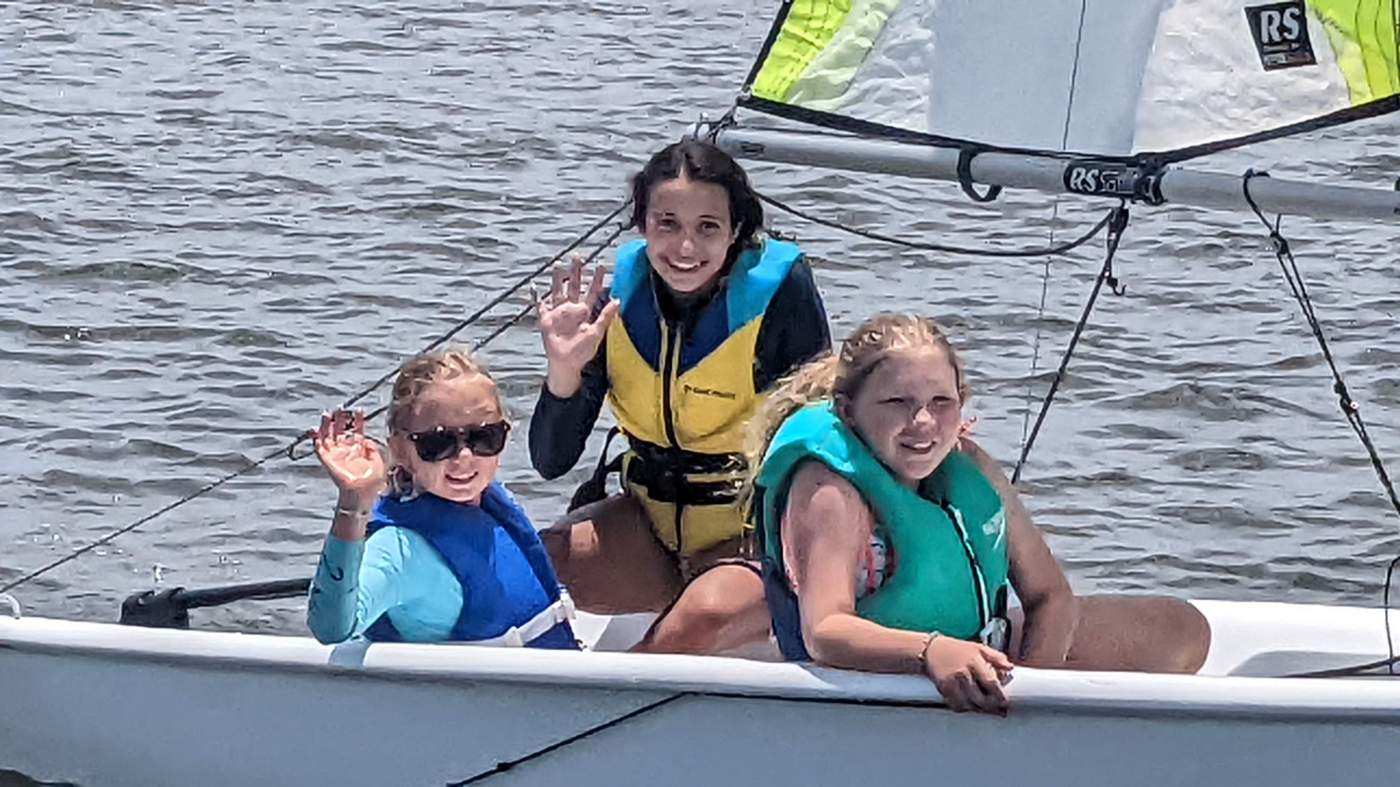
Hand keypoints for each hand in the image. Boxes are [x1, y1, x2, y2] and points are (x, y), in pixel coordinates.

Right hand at [313, 409, 385, 502]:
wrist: (361, 492)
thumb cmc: (370, 481)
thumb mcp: (377, 461)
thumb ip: (373, 448)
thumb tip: (367, 439)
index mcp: (358, 449)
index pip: (356, 431)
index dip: (358, 420)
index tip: (359, 410)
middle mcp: (346, 450)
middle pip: (341, 430)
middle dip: (340, 419)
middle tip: (340, 408)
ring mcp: (336, 454)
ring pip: (328, 436)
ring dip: (327, 425)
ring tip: (327, 414)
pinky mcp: (327, 460)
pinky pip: (319, 448)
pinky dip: (316, 439)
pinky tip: (315, 430)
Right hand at [537, 255, 618, 396]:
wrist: (566, 363)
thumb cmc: (582, 351)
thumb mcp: (597, 332)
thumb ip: (606, 316)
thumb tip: (617, 300)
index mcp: (584, 311)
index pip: (592, 292)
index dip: (596, 279)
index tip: (600, 266)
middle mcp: (571, 309)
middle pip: (573, 286)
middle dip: (575, 272)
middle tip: (578, 258)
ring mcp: (558, 312)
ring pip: (557, 290)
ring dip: (557, 279)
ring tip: (558, 265)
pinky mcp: (546, 319)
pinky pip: (540, 305)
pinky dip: (536, 296)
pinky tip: (534, 286)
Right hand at [921, 635, 1013, 714]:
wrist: (931, 650)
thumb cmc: (957, 649)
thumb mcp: (979, 648)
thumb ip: (996, 657)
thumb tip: (1010, 667)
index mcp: (974, 661)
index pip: (991, 683)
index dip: (999, 695)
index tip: (1005, 701)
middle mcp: (962, 672)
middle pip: (980, 698)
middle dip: (991, 706)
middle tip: (998, 708)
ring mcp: (951, 682)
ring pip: (969, 705)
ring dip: (979, 709)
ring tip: (985, 707)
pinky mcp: (943, 689)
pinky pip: (957, 706)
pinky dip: (965, 708)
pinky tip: (970, 705)